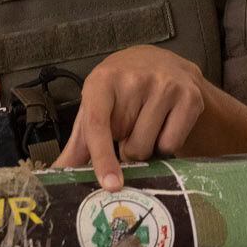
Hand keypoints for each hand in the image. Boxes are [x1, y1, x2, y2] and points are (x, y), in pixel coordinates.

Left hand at [52, 44, 209, 189]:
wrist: (159, 62)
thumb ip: (78, 144)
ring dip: (147, 147)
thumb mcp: (95, 107)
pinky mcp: (190, 97)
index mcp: (103, 80)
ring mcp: (166, 85)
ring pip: (152, 148)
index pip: (99, 124)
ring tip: (145, 124)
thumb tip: (56, 175)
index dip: (103, 157)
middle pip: (129, 147)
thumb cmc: (119, 91)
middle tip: (128, 129)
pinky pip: (173, 144)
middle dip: (126, 149)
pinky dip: (167, 144)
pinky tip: (164, 124)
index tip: (110, 184)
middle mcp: (135, 78)